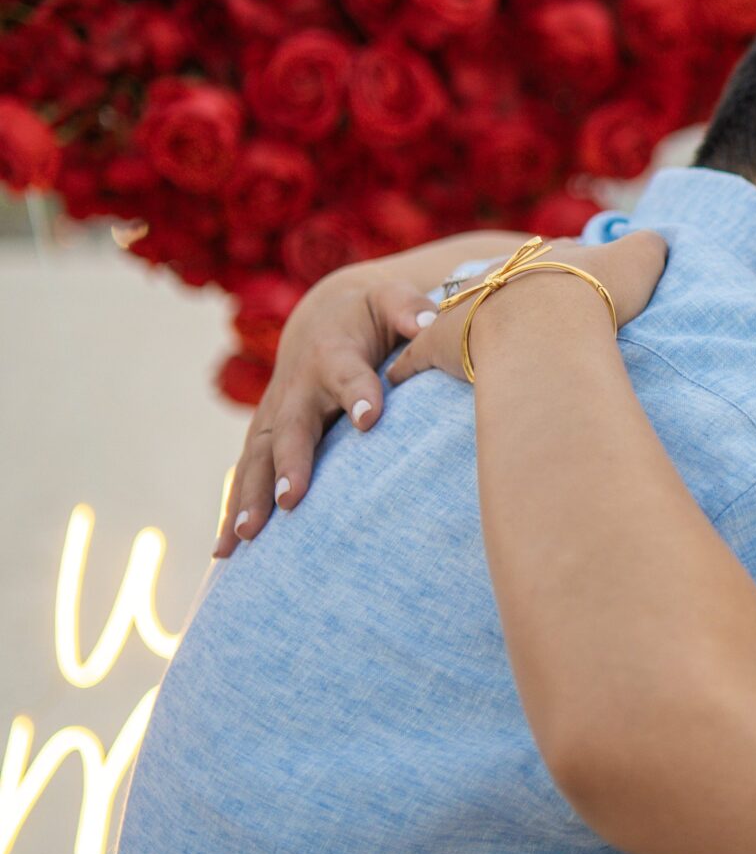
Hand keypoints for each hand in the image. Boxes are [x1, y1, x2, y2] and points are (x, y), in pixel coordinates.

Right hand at [214, 254, 440, 552]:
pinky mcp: (265, 439)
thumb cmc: (367, 318)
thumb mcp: (390, 301)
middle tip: (292, 499)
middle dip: (291, 463)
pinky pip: (245, 476)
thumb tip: (432, 324)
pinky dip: (233, 511)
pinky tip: (226, 552)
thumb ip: (410, 309)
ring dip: (250, 496)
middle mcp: (297, 389)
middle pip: (292, 428)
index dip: (360, 392)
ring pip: (258, 458)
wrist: (321, 321)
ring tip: (246, 537)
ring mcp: (275, 417)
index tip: (372, 418)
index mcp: (333, 355)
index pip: (347, 373)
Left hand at [387, 232, 667, 388]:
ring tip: (457, 344)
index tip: (565, 290)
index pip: (549, 261)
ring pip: (453, 313)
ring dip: (454, 326)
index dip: (559, 275)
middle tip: (510, 321)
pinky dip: (408, 365)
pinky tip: (398, 378)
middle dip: (503, 299)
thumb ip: (648, 245)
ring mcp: (466, 307)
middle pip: (499, 286)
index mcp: (543, 258)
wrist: (549, 323)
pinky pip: (416, 355)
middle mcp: (500, 277)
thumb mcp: (639, 258)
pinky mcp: (440, 342)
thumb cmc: (594, 293)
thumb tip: (659, 237)